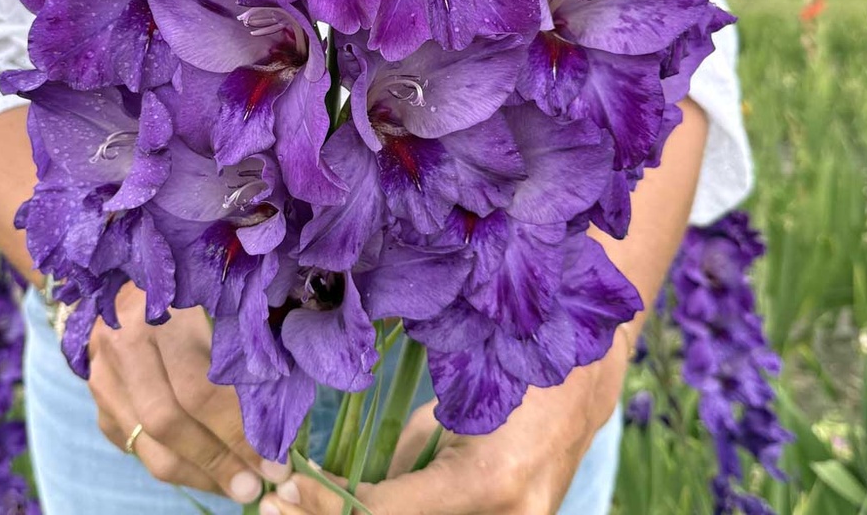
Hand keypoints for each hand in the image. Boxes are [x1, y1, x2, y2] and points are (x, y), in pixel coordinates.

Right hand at [88, 282, 288, 502]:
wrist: (128, 277)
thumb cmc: (191, 285)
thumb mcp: (217, 299)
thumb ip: (240, 349)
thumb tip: (277, 415)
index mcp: (159, 313)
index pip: (199, 388)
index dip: (237, 430)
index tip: (274, 459)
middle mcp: (122, 345)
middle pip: (169, 422)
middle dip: (217, 461)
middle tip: (254, 485)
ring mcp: (103, 377)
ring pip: (148, 445)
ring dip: (196, 474)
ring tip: (234, 487)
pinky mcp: (99, 401)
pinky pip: (135, 447)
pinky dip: (173, 465)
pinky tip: (205, 472)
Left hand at [260, 336, 627, 514]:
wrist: (588, 381)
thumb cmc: (517, 366)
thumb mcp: (454, 397)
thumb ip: (407, 451)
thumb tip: (351, 487)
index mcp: (489, 481)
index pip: (390, 512)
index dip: (329, 506)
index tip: (284, 491)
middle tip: (279, 507)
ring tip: (307, 501)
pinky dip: (401, 511)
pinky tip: (355, 500)